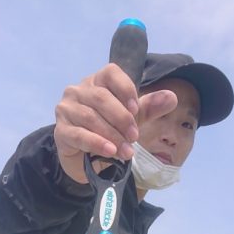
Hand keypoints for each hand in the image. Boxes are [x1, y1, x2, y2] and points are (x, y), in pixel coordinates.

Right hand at [54, 63, 176, 182]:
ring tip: (127, 152)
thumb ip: (148, 108)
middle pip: (101, 98)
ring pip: (91, 118)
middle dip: (122, 119)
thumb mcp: (131, 120)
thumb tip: (172, 98)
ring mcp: (66, 110)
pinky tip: (110, 152)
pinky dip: (97, 144)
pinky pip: (79, 135)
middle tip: (135, 137)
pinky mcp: (61, 131)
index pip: (111, 73)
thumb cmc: (108, 132)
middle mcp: (78, 90)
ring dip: (112, 136)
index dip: (125, 89)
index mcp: (97, 81)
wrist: (85, 160)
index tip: (136, 110)